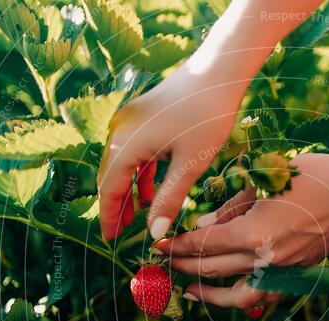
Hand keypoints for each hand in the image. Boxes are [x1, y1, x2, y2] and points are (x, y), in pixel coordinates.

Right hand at [97, 66, 245, 240]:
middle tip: (122, 235)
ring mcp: (130, 121)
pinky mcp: (143, 116)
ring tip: (137, 218)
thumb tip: (155, 233)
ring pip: (122, 165)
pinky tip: (150, 191)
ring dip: (128, 191)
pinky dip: (139, 174)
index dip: (109, 217)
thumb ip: (169, 200)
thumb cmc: (207, 115)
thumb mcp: (191, 163)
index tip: (111, 241)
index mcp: (126, 144)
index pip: (109, 189)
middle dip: (116, 207)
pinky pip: (134, 152)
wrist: (218, 70)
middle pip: (110, 177)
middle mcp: (120, 131)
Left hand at [153, 153, 328, 307]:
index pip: (203, 245)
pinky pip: (264, 294)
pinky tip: (230, 289)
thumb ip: (229, 208)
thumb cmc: (311, 175)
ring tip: (190, 291)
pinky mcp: (298, 274)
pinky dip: (243, 296)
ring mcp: (284, 271)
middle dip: (183, 267)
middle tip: (164, 264)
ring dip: (209, 296)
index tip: (157, 246)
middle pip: (212, 271)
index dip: (176, 246)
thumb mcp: (263, 181)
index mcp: (253, 233)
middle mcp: (266, 259)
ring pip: (238, 297)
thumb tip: (202, 226)